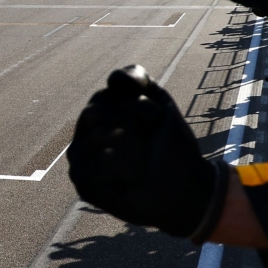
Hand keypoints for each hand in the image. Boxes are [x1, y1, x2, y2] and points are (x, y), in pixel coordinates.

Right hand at [68, 66, 227, 241]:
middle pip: (93, 112)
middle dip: (132, 123)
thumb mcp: (158, 103)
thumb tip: (112, 79)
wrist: (187, 187)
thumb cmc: (172, 149)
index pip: (102, 96)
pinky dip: (126, 167)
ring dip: (133, 146)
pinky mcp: (85, 188)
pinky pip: (102, 162)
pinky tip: (133, 178)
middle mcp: (82, 140)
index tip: (154, 122)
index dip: (135, 105)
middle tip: (147, 144)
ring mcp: (81, 164)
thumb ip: (136, 79)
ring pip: (98, 135)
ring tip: (142, 163)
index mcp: (96, 120)